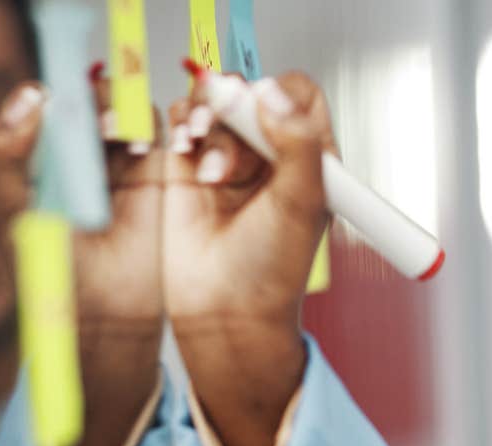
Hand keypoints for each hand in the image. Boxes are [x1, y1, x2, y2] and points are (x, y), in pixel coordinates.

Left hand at [0, 77, 163, 445]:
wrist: (108, 320)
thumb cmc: (54, 277)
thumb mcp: (9, 214)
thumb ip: (1, 156)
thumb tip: (30, 98)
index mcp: (34, 162)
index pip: (42, 107)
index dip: (53, 98)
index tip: (57, 105)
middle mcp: (76, 158)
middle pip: (84, 100)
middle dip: (89, 99)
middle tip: (92, 120)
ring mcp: (118, 164)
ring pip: (121, 108)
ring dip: (120, 108)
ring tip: (117, 135)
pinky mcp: (158, 174)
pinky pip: (160, 130)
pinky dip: (153, 123)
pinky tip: (141, 146)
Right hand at [162, 73, 333, 445]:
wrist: (223, 309)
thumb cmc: (270, 269)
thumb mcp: (301, 203)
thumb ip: (298, 143)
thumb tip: (274, 93)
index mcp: (309, 157)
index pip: (300, 96)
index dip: (280, 95)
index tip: (265, 118)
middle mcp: (270, 152)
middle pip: (251, 90)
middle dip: (236, 107)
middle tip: (228, 144)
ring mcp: (228, 155)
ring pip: (215, 99)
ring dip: (207, 118)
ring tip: (207, 166)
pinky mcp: (187, 162)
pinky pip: (182, 117)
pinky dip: (182, 124)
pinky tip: (185, 153)